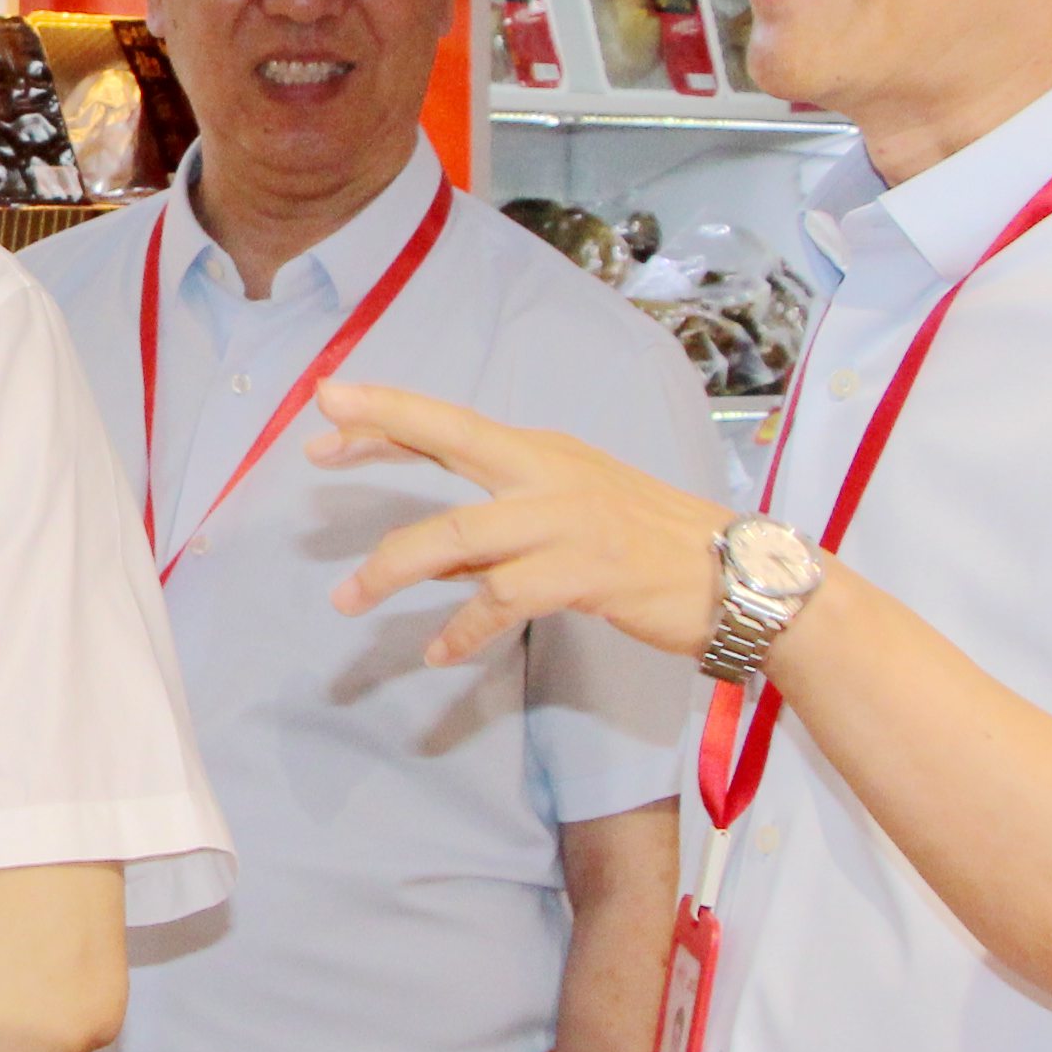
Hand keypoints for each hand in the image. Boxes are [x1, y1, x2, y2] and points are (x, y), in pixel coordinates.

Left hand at [319, 383, 733, 668]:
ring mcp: (567, 520)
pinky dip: (463, 629)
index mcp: (542, 454)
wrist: (735, 576)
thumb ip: (499, 532)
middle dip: (382, 435)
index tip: (329, 399)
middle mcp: (549, 473)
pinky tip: (438, 652)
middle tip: (316, 447)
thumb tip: (429, 561)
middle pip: (452, 441)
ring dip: (395, 567)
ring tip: (347, 597)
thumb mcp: (569, 517)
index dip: (390, 411)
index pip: (452, 424)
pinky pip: (503, 600)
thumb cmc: (648, 547)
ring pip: (460, 535)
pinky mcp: (584, 571)